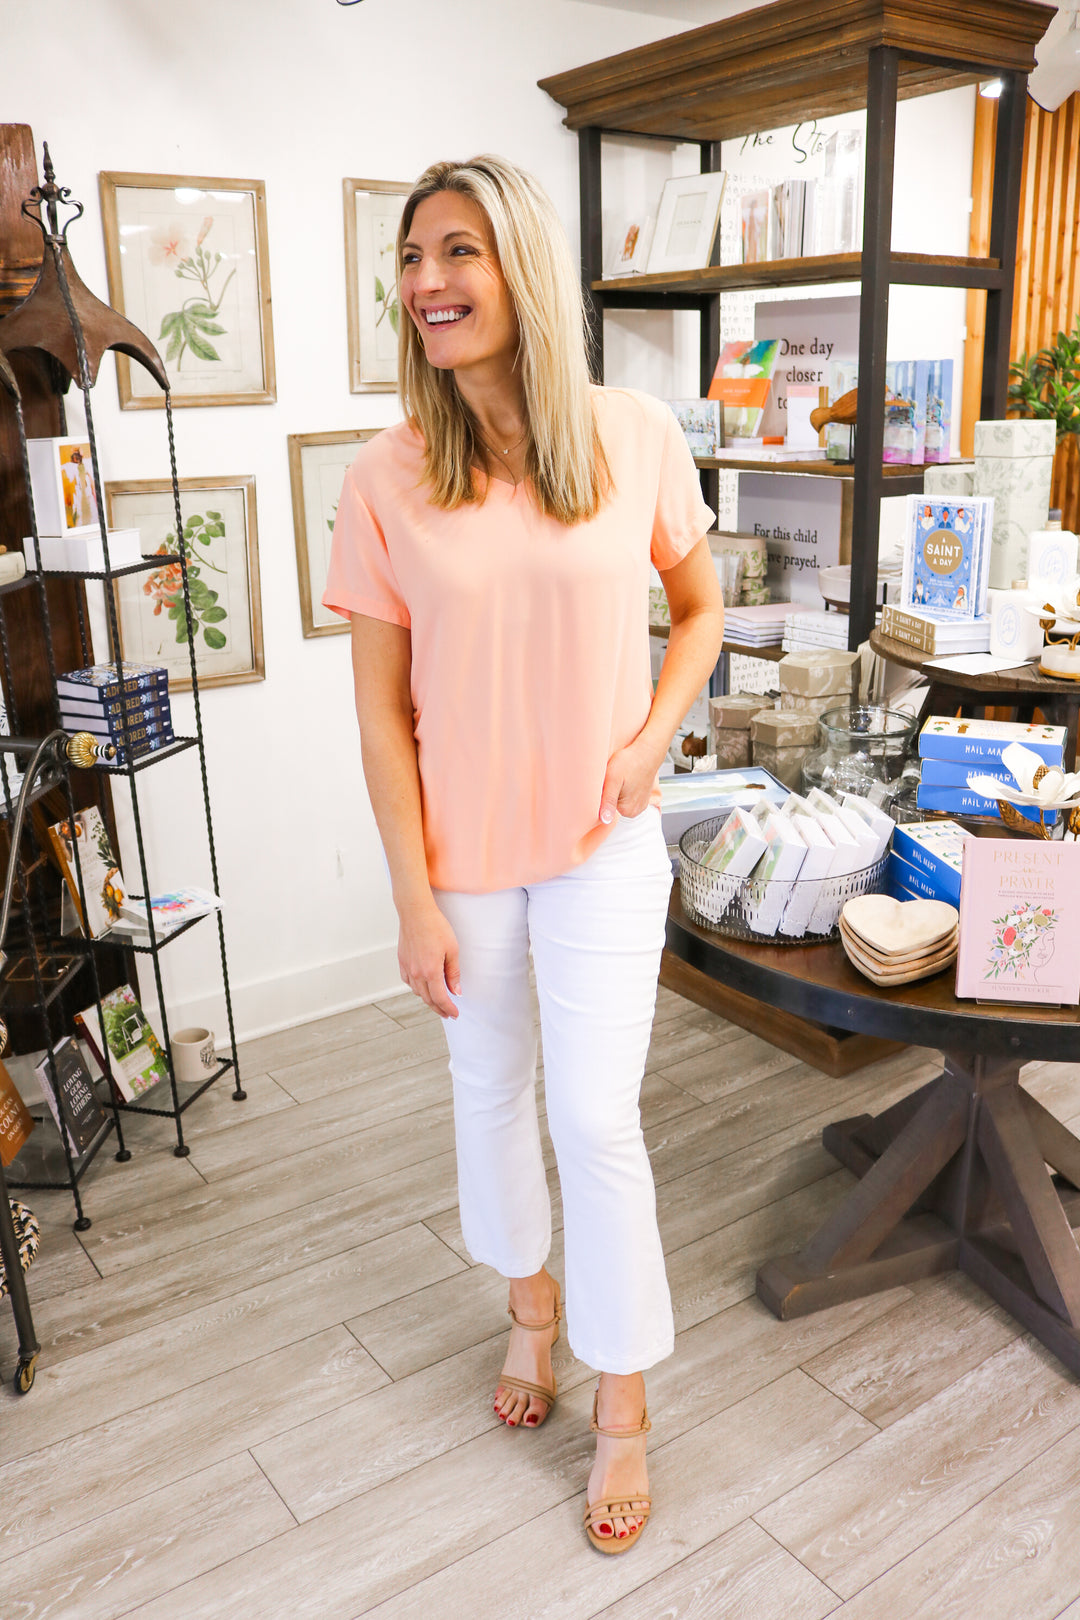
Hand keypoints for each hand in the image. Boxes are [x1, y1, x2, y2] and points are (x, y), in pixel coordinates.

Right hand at [397, 902, 460, 1018]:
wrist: (416, 913)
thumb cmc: (436, 927)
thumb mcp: (452, 950)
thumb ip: (453, 973)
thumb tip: (456, 991)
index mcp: (431, 972)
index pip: (440, 999)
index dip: (448, 1009)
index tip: (454, 1014)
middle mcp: (417, 973)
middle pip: (428, 999)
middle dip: (439, 1008)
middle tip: (448, 1014)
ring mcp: (408, 968)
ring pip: (417, 992)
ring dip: (428, 999)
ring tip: (437, 1001)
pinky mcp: (402, 961)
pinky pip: (409, 982)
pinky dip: (417, 988)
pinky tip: (423, 986)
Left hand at [598, 735, 666, 823]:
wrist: (647, 750)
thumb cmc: (630, 762)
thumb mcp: (613, 780)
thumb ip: (608, 801)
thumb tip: (605, 820)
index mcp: (628, 810)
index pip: (605, 809)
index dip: (602, 795)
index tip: (607, 784)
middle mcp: (636, 810)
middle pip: (613, 806)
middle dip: (610, 793)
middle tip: (614, 779)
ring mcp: (641, 804)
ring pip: (620, 800)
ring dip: (618, 789)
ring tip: (622, 777)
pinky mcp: (642, 796)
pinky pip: (627, 795)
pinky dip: (625, 787)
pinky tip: (628, 777)